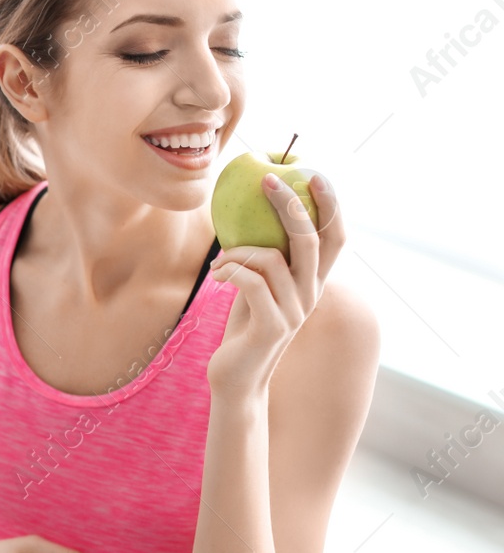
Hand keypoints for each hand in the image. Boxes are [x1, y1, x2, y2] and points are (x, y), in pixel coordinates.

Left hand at [206, 172, 344, 398]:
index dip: (330, 205)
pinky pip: (251, 281)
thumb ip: (267, 259)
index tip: (313, 173)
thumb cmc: (244, 328)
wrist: (236, 379)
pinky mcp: (272, 326)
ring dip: (237, 251)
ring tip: (219, 263)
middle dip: (290, 205)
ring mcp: (294, 312)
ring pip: (271, 258)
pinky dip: (230, 270)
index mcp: (313, 283)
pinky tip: (217, 276)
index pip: (335, 237)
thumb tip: (253, 216)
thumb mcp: (259, 287)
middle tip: (267, 181)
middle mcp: (310, 295)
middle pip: (310, 239)